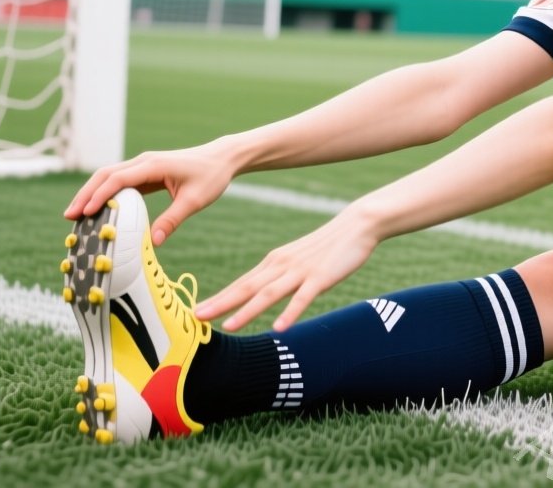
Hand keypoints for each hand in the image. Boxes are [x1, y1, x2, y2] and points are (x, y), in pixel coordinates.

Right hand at [63, 138, 242, 245]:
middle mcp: (144, 161)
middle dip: (85, 194)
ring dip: (91, 193)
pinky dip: (104, 193)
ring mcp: (143, 165)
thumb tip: (154, 243)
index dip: (99, 196)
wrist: (223, 157)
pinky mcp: (146, 171)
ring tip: (76, 214)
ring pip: (109, 176)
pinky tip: (98, 210)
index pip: (118, 179)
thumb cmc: (211, 176)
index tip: (85, 213)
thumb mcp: (194, 201)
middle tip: (69, 216)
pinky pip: (119, 181)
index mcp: (153, 165)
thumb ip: (173, 220)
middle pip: (105, 175)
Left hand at [195, 206, 379, 332]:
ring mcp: (300, 272)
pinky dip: (290, 312)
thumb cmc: (327, 245)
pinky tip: (279, 327)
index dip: (219, 298)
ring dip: (247, 311)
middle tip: (196, 317)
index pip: (241, 283)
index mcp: (274, 262)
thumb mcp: (297, 259)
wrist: (356, 225)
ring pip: (269, 294)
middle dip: (221, 304)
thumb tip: (263, 292)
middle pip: (246, 288)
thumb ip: (280, 275)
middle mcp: (281, 266)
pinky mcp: (321, 277)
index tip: (196, 312)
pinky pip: (303, 298)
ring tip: (229, 326)